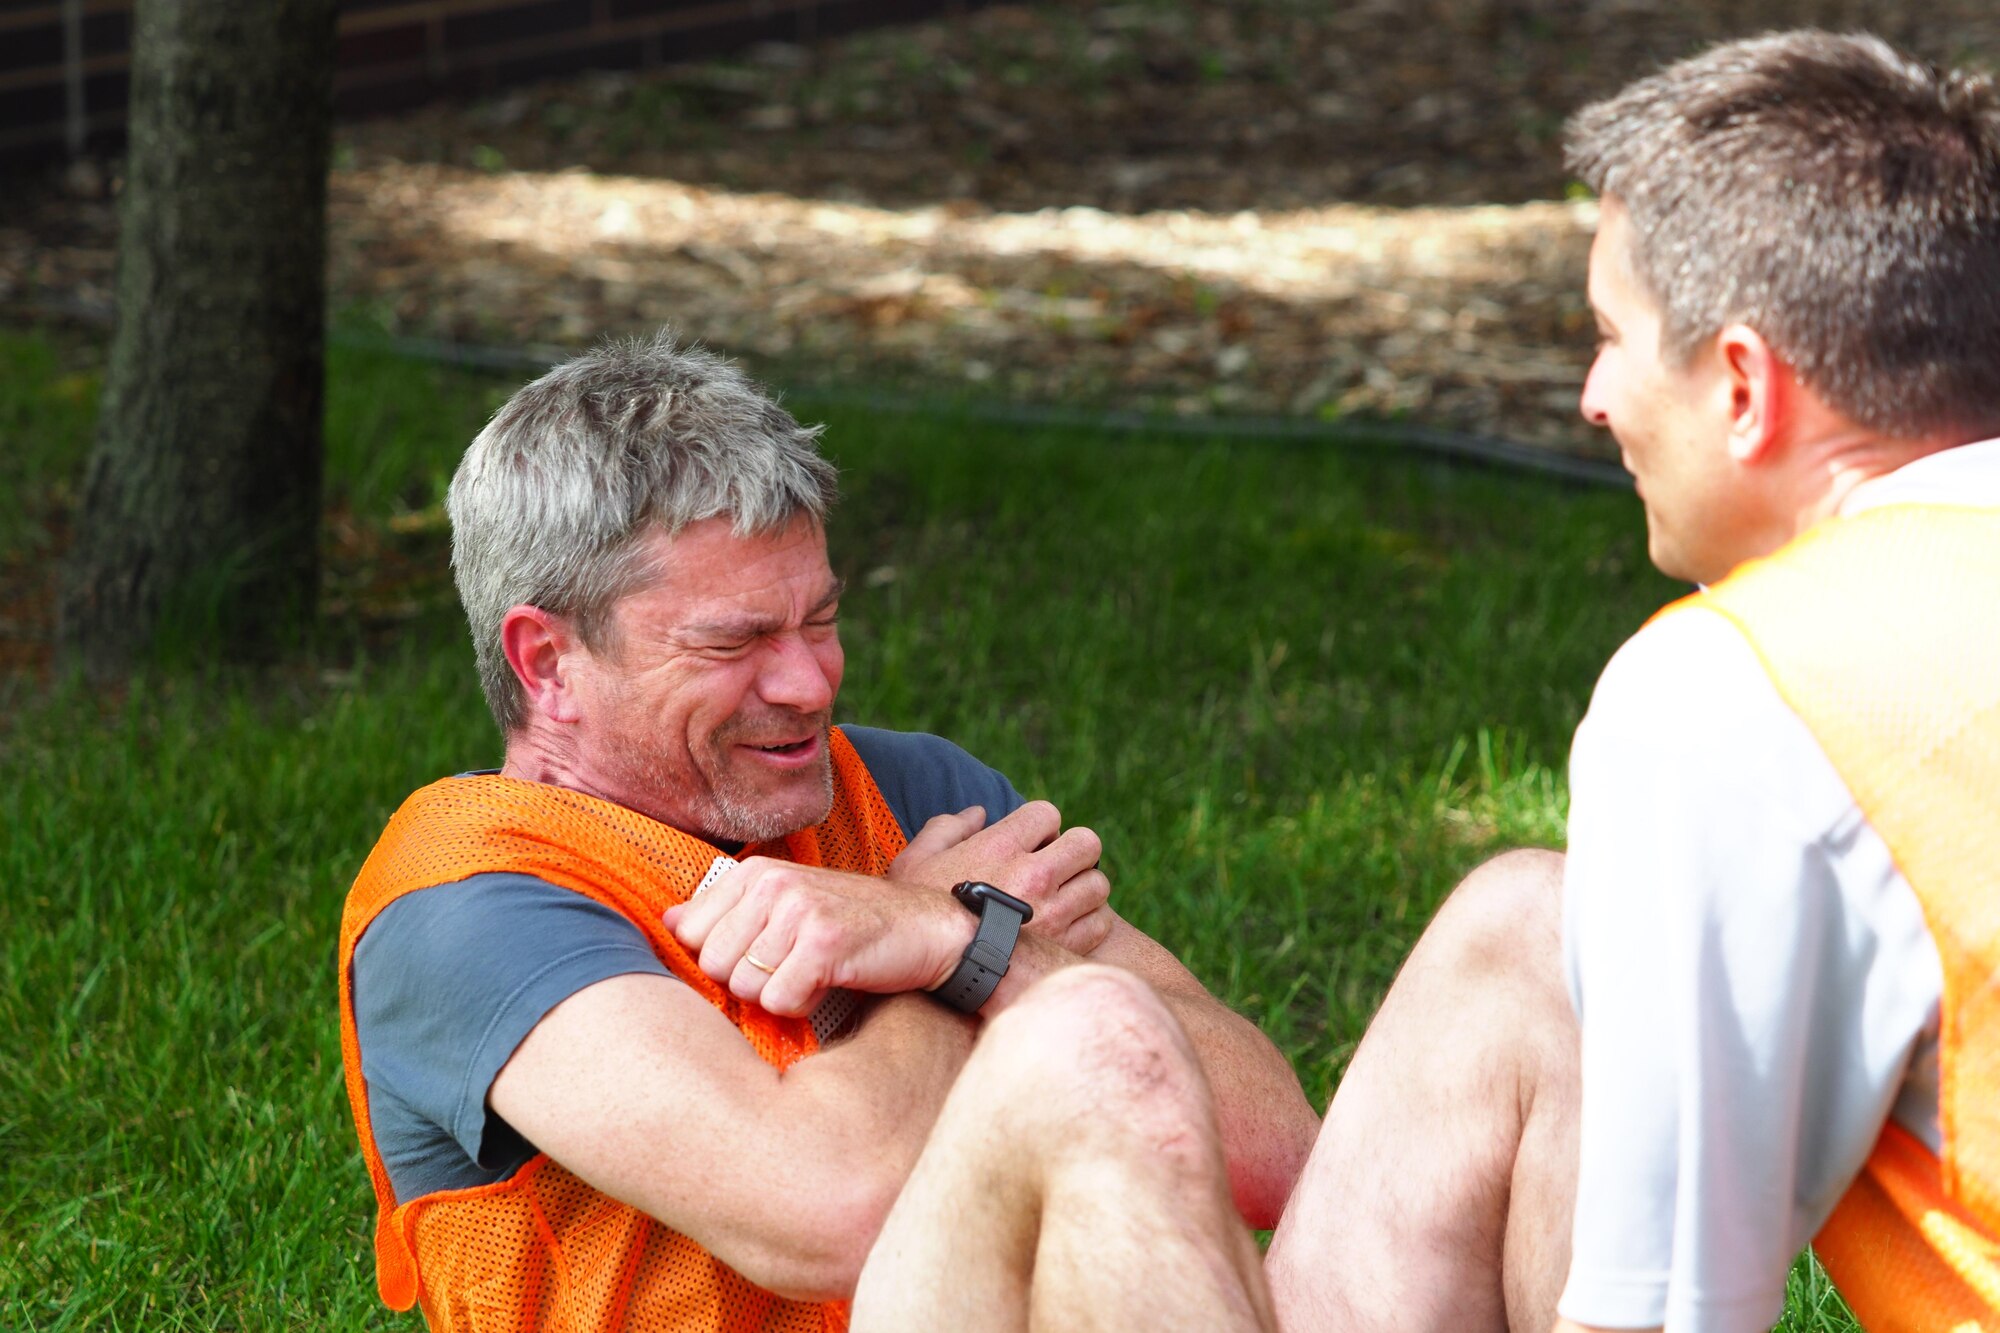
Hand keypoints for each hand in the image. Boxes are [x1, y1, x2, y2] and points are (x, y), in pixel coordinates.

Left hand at [664, 860, 971, 1016]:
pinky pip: (781, 1002)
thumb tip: (667, 920)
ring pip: (745, 988)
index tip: (765, 952)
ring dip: (779, 994)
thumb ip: (725, 910)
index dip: (725, 958)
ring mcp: (799, 911)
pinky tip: (829, 983)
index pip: (690, 936)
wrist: (927, 928)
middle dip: (750, 980)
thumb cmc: (852, 923)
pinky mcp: (825, 944)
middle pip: (713, 965)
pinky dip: (804, 1006)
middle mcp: (772, 884)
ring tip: (813, 971)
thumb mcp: (784, 904)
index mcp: (755, 872)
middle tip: (792, 965)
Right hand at [889, 801, 1113, 955]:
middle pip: (1087, 844)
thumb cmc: (917, 920)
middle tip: (1059, 869)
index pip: (1047, 814)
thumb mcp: (915, 862)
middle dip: (1075, 853)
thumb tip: (978, 814)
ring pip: (1098, 885)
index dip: (1042, 828)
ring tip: (1063, 901)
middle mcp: (1033, 875)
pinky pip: (1099, 924)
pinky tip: (1067, 929)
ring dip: (1084, 891)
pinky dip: (1088, 924)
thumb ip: (947, 829)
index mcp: (1000, 847)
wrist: (925, 980)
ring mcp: (1053, 913)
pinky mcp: (1065, 947)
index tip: (1032, 845)